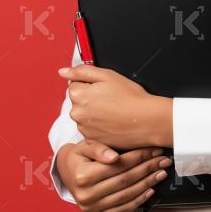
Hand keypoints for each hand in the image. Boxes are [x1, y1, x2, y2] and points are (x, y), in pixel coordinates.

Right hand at [55, 139, 172, 211]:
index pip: (119, 165)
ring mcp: (91, 207)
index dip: (140, 157)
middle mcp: (86, 194)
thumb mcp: (85, 146)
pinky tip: (150, 190)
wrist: (66, 172)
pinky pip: (122, 208)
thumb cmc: (79, 156)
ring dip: (147, 184)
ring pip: (126, 195)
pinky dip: (138, 200)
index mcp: (83, 175)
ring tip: (160, 173)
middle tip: (163, 161)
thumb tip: (114, 158)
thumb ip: (99, 149)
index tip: (155, 151)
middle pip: (125, 180)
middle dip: (148, 169)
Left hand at [57, 63, 172, 148]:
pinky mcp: (93, 140)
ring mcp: (84, 129)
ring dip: (94, 113)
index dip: (91, 84)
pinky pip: (91, 129)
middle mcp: (77, 114)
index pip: (75, 84)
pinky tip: (113, 122)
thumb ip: (82, 71)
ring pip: (85, 115)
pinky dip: (99, 126)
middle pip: (78, 101)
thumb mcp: (107, 75)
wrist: (147, 120)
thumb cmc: (131, 97)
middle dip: (91, 98)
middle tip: (111, 99)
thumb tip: (63, 72)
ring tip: (114, 112)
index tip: (105, 88)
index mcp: (78, 95)